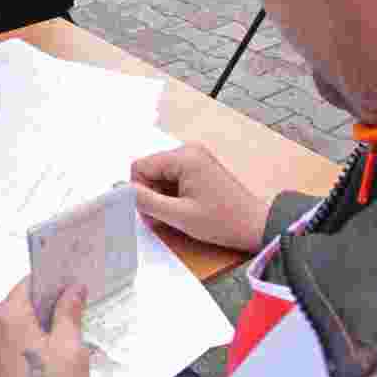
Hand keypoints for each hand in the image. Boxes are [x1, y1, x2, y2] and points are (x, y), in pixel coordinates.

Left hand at [0, 279, 89, 376]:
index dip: (52, 283)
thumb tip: (73, 289)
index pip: (28, 283)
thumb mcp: (71, 349)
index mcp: (7, 316)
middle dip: (46, 308)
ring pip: (14, 327)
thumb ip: (69, 312)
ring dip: (37, 329)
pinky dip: (26, 347)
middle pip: (19, 305)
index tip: (72, 286)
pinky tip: (49, 362)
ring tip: (67, 342)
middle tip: (75, 315)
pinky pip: (7, 347)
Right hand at [130, 143, 271, 252]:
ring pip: (160, 176)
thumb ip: (147, 202)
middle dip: (151, 195)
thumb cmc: (223, 222)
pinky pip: (173, 178)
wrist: (258, 226)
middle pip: (150, 170)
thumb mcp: (180, 216)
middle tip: (163, 219)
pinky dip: (172, 195)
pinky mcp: (200, 168)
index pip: (140, 167)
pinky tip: (184, 210)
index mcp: (183, 157)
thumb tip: (119, 189)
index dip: (138, 191)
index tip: (151, 213)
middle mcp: (188, 151)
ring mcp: (195, 158)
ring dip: (162, 197)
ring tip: (176, 216)